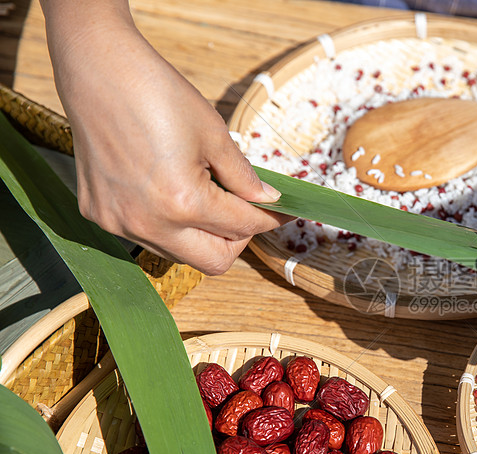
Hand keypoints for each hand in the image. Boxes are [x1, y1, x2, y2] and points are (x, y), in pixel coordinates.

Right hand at [43, 3, 289, 273]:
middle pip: (213, 261)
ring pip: (178, 253)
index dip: (269, 219)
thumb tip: (268, 200)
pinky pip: (146, 236)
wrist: (98, 70)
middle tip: (244, 211)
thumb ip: (244, 178)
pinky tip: (167, 189)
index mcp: (183, 203)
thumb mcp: (214, 134)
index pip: (243, 227)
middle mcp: (148, 223)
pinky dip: (167, 224)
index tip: (280, 212)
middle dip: (236, 239)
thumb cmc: (158, 94)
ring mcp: (118, 223)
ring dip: (201, 234)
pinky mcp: (98, 215)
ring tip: (204, 194)